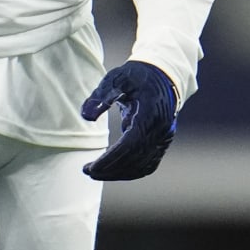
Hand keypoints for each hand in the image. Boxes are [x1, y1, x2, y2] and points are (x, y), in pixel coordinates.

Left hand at [79, 61, 177, 180]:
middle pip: (136, 159)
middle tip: (88, 171)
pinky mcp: (162, 142)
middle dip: (111, 169)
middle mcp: (160, 130)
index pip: (131, 144)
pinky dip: (131, 171)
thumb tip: (85, 116)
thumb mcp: (116, 78)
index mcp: (150, 113)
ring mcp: (163, 138)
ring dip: (120, 173)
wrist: (163, 76)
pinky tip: (113, 171)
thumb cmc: (137, 76)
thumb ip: (101, 95)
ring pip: (143, 166)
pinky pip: (148, 164)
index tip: (91, 167)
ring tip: (96, 172)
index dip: (111, 159)